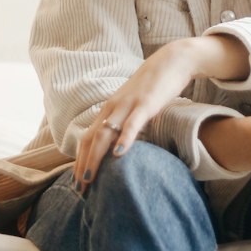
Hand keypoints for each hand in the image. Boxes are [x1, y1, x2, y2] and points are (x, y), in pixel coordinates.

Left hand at [75, 38, 199, 194]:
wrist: (172, 61)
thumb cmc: (154, 86)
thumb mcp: (135, 106)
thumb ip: (126, 122)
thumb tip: (121, 146)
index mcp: (109, 109)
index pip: (87, 138)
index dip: (79, 161)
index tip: (77, 182)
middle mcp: (113, 107)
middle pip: (91, 139)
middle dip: (82, 165)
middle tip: (78, 190)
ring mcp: (128, 105)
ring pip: (105, 133)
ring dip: (95, 157)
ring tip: (89, 178)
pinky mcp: (145, 103)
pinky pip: (132, 123)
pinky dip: (124, 139)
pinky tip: (119, 154)